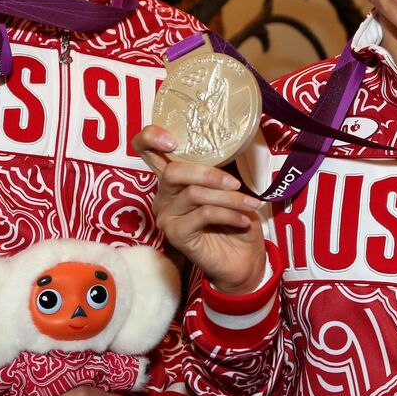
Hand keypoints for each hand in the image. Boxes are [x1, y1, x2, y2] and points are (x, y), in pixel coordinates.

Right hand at [133, 124, 267, 293]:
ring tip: (250, 205)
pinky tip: (243, 220)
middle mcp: (164, 195)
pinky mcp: (176, 235)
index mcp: (174, 178)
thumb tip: (236, 139)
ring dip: (229, 198)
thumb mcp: (232, 185)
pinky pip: (203, 214)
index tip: (173, 140)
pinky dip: (228, 214)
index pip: (146, 150)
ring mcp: (167, 216)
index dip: (150, 137)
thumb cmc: (236, 219)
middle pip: (173, 171)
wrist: (244, 258)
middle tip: (236, 183)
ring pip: (194, 194)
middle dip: (209, 174)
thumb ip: (224, 164)